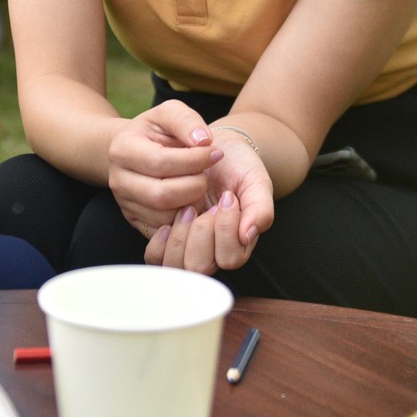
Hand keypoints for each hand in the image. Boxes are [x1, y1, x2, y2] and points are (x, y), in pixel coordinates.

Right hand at [107, 99, 224, 237]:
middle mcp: (118, 180)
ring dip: (191, 205)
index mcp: (123, 149)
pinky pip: (163, 230)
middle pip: (161, 195)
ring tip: (201, 186)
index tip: (216, 153)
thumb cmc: (156, 131)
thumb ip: (186, 120)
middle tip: (207, 175)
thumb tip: (203, 141)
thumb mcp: (168, 113)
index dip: (194, 160)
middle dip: (194, 186)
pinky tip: (193, 201)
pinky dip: (184, 220)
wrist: (135, 150)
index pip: (161, 161)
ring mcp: (124, 204)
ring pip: (164, 217)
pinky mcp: (134, 221)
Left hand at [143, 135, 274, 273]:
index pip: (230, 258)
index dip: (226, 230)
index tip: (227, 198)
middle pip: (200, 267)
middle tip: (206, 206)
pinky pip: (156, 258)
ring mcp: (187, 248)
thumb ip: (261, 208)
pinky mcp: (166, 241)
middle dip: (201, 233)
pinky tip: (168, 218)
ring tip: (187, 209)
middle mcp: (212, 252)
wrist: (212, 149)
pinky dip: (159, 241)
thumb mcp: (256, 181)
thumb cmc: (237, 167)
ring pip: (176, 265)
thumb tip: (248, 234)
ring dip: (180, 236)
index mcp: (238, 244)